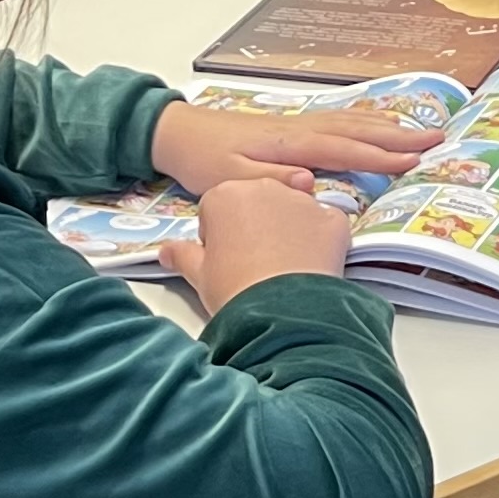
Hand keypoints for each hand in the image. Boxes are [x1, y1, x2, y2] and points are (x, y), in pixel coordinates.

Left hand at [152, 98, 442, 192]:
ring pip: (351, 121)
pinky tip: (376, 124)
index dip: (380, 156)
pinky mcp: (292, 127)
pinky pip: (340, 120)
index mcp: (288, 144)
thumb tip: (310, 183)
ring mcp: (298, 124)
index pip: (344, 149)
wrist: (177, 133)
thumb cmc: (202, 159)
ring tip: (420, 129)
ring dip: (387, 124)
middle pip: (358, 129)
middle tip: (437, 139)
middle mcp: (299, 129)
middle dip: (398, 135)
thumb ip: (270, 183)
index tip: (415, 162)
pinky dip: (365, 120)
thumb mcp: (228, 181)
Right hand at [159, 175, 355, 312]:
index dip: (218, 235)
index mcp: (225, 194)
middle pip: (257, 201)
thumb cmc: (233, 289)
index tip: (224, 258)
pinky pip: (325, 224)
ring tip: (283, 267)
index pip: (217, 208)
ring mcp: (303, 200)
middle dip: (254, 224)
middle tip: (252, 262)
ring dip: (287, 229)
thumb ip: (181, 256)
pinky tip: (310, 265)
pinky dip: (320, 240)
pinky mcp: (334, 219)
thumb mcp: (199, 275)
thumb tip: (165, 251)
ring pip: (292, 209)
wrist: (282, 311)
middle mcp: (265, 186)